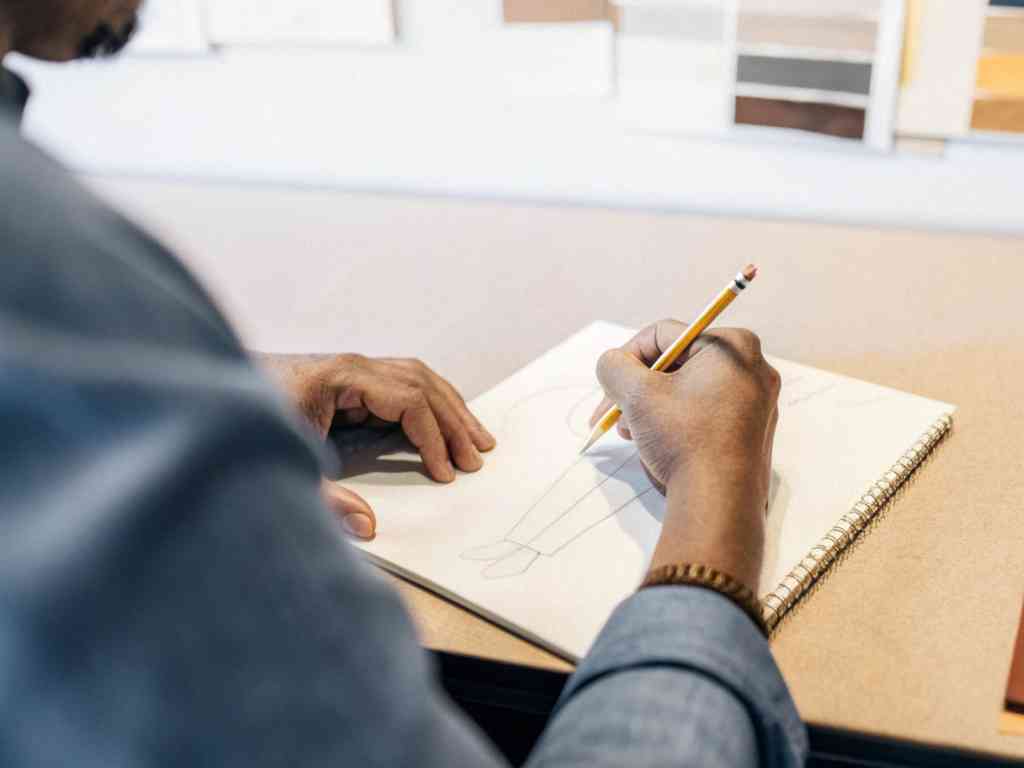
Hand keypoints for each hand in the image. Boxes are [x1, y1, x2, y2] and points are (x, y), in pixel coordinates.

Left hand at [260, 354, 495, 538]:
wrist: (209, 396)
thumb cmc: (243, 422)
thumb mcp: (282, 462)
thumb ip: (322, 499)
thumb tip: (366, 526)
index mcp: (341, 376)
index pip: (409, 400)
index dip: (433, 437)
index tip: (445, 472)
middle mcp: (352, 366)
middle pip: (422, 384)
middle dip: (454, 422)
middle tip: (477, 457)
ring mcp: (351, 370)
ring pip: (418, 379)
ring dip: (450, 408)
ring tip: (477, 438)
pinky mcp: (347, 381)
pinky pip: (402, 385)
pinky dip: (429, 404)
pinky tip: (442, 424)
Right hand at [592, 320, 779, 590]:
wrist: (719, 502)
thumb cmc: (683, 439)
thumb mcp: (637, 394)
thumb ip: (614, 366)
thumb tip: (612, 364)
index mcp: (733, 346)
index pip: (664, 335)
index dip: (627, 357)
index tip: (609, 384)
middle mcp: (753, 368)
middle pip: (677, 365)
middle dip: (639, 388)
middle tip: (614, 413)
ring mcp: (757, 402)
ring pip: (688, 391)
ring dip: (652, 407)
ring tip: (631, 433)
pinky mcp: (753, 432)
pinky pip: (706, 413)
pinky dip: (677, 422)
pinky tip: (657, 444)